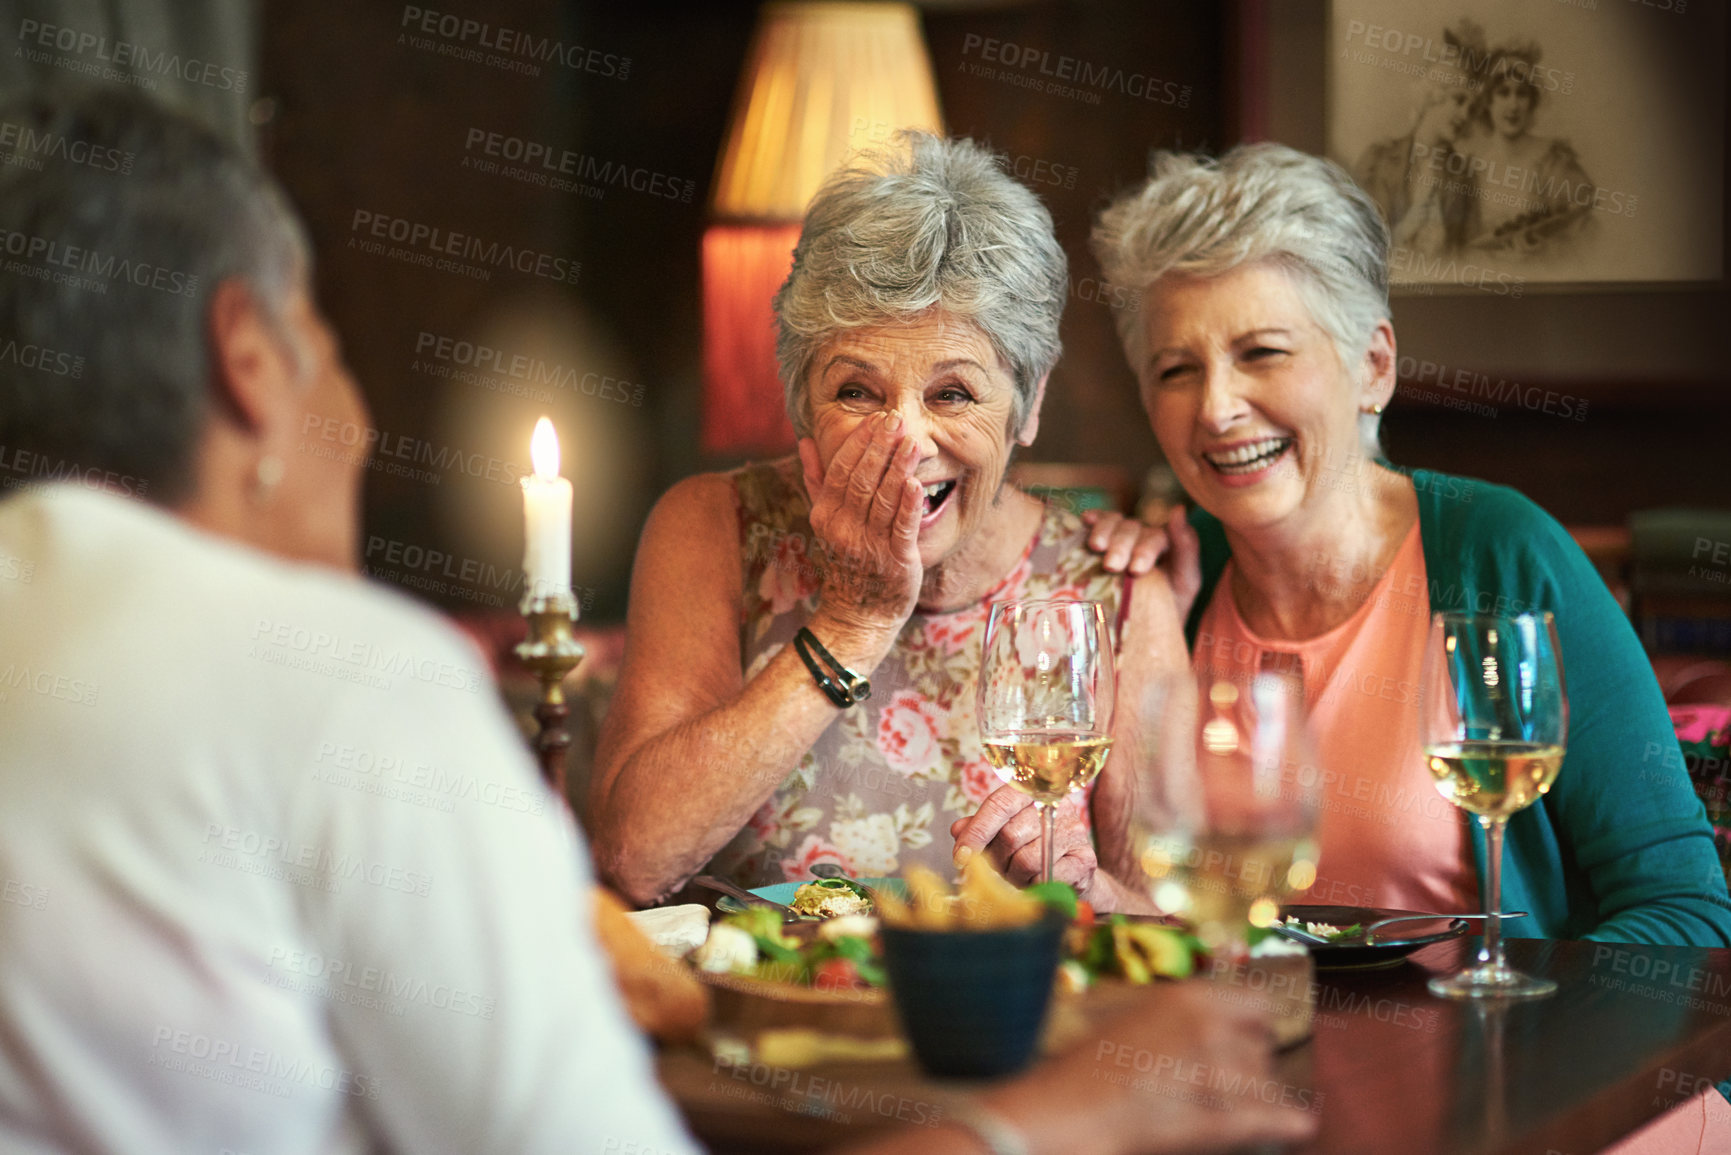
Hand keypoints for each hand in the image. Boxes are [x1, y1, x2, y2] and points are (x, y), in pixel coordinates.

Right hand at [798, 414, 923, 633]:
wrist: (859, 613)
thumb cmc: (847, 560)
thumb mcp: (825, 520)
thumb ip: (817, 480)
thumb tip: (806, 442)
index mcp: (826, 515)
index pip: (840, 471)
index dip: (858, 443)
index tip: (875, 419)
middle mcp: (844, 528)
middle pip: (862, 480)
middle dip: (880, 447)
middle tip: (896, 419)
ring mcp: (869, 545)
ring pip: (883, 499)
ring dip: (898, 468)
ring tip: (912, 442)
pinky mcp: (895, 561)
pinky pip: (901, 529)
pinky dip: (908, 506)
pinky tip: (916, 484)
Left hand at [949, 786, 1096, 899]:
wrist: (1073, 874)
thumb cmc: (1031, 850)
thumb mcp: (1002, 835)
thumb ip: (980, 829)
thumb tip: (957, 830)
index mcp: (1032, 792)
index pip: (998, 804)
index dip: (976, 832)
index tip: (960, 857)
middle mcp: (1056, 805)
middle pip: (1009, 835)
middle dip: (996, 860)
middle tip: (1000, 868)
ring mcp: (1074, 831)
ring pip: (1026, 860)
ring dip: (1014, 876)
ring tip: (1019, 876)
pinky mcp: (1085, 859)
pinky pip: (1045, 878)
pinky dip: (1033, 886)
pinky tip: (1037, 882)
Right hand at [978, 982, 1317, 1154]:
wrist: (1065, 1114)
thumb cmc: (1086, 1069)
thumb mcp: (1130, 1019)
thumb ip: (1176, 1019)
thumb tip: (1218, 1028)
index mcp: (1187, 997)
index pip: (1258, 1005)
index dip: (1254, 1027)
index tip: (1249, 1041)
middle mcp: (1210, 1027)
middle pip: (1263, 1048)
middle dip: (1252, 1066)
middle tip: (1227, 1084)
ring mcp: (1217, 1072)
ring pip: (1266, 1085)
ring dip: (1254, 1098)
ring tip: (1227, 1108)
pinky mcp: (1218, 1118)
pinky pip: (1270, 1120)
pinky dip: (1288, 1125)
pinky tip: (1301, 1126)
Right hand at [1083, 506, 1200, 623]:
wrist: (1142, 635)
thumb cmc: (1167, 610)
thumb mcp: (1185, 583)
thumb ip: (1187, 549)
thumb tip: (1178, 509)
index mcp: (1163, 544)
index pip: (1155, 537)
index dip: (1145, 548)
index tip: (1136, 570)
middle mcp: (1140, 536)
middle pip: (1131, 529)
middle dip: (1122, 545)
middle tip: (1112, 565)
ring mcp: (1117, 538)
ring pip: (1112, 522)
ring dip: (1104, 531)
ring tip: (1096, 547)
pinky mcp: (1096, 544)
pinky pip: (1095, 524)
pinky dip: (1092, 519)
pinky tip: (1084, 520)